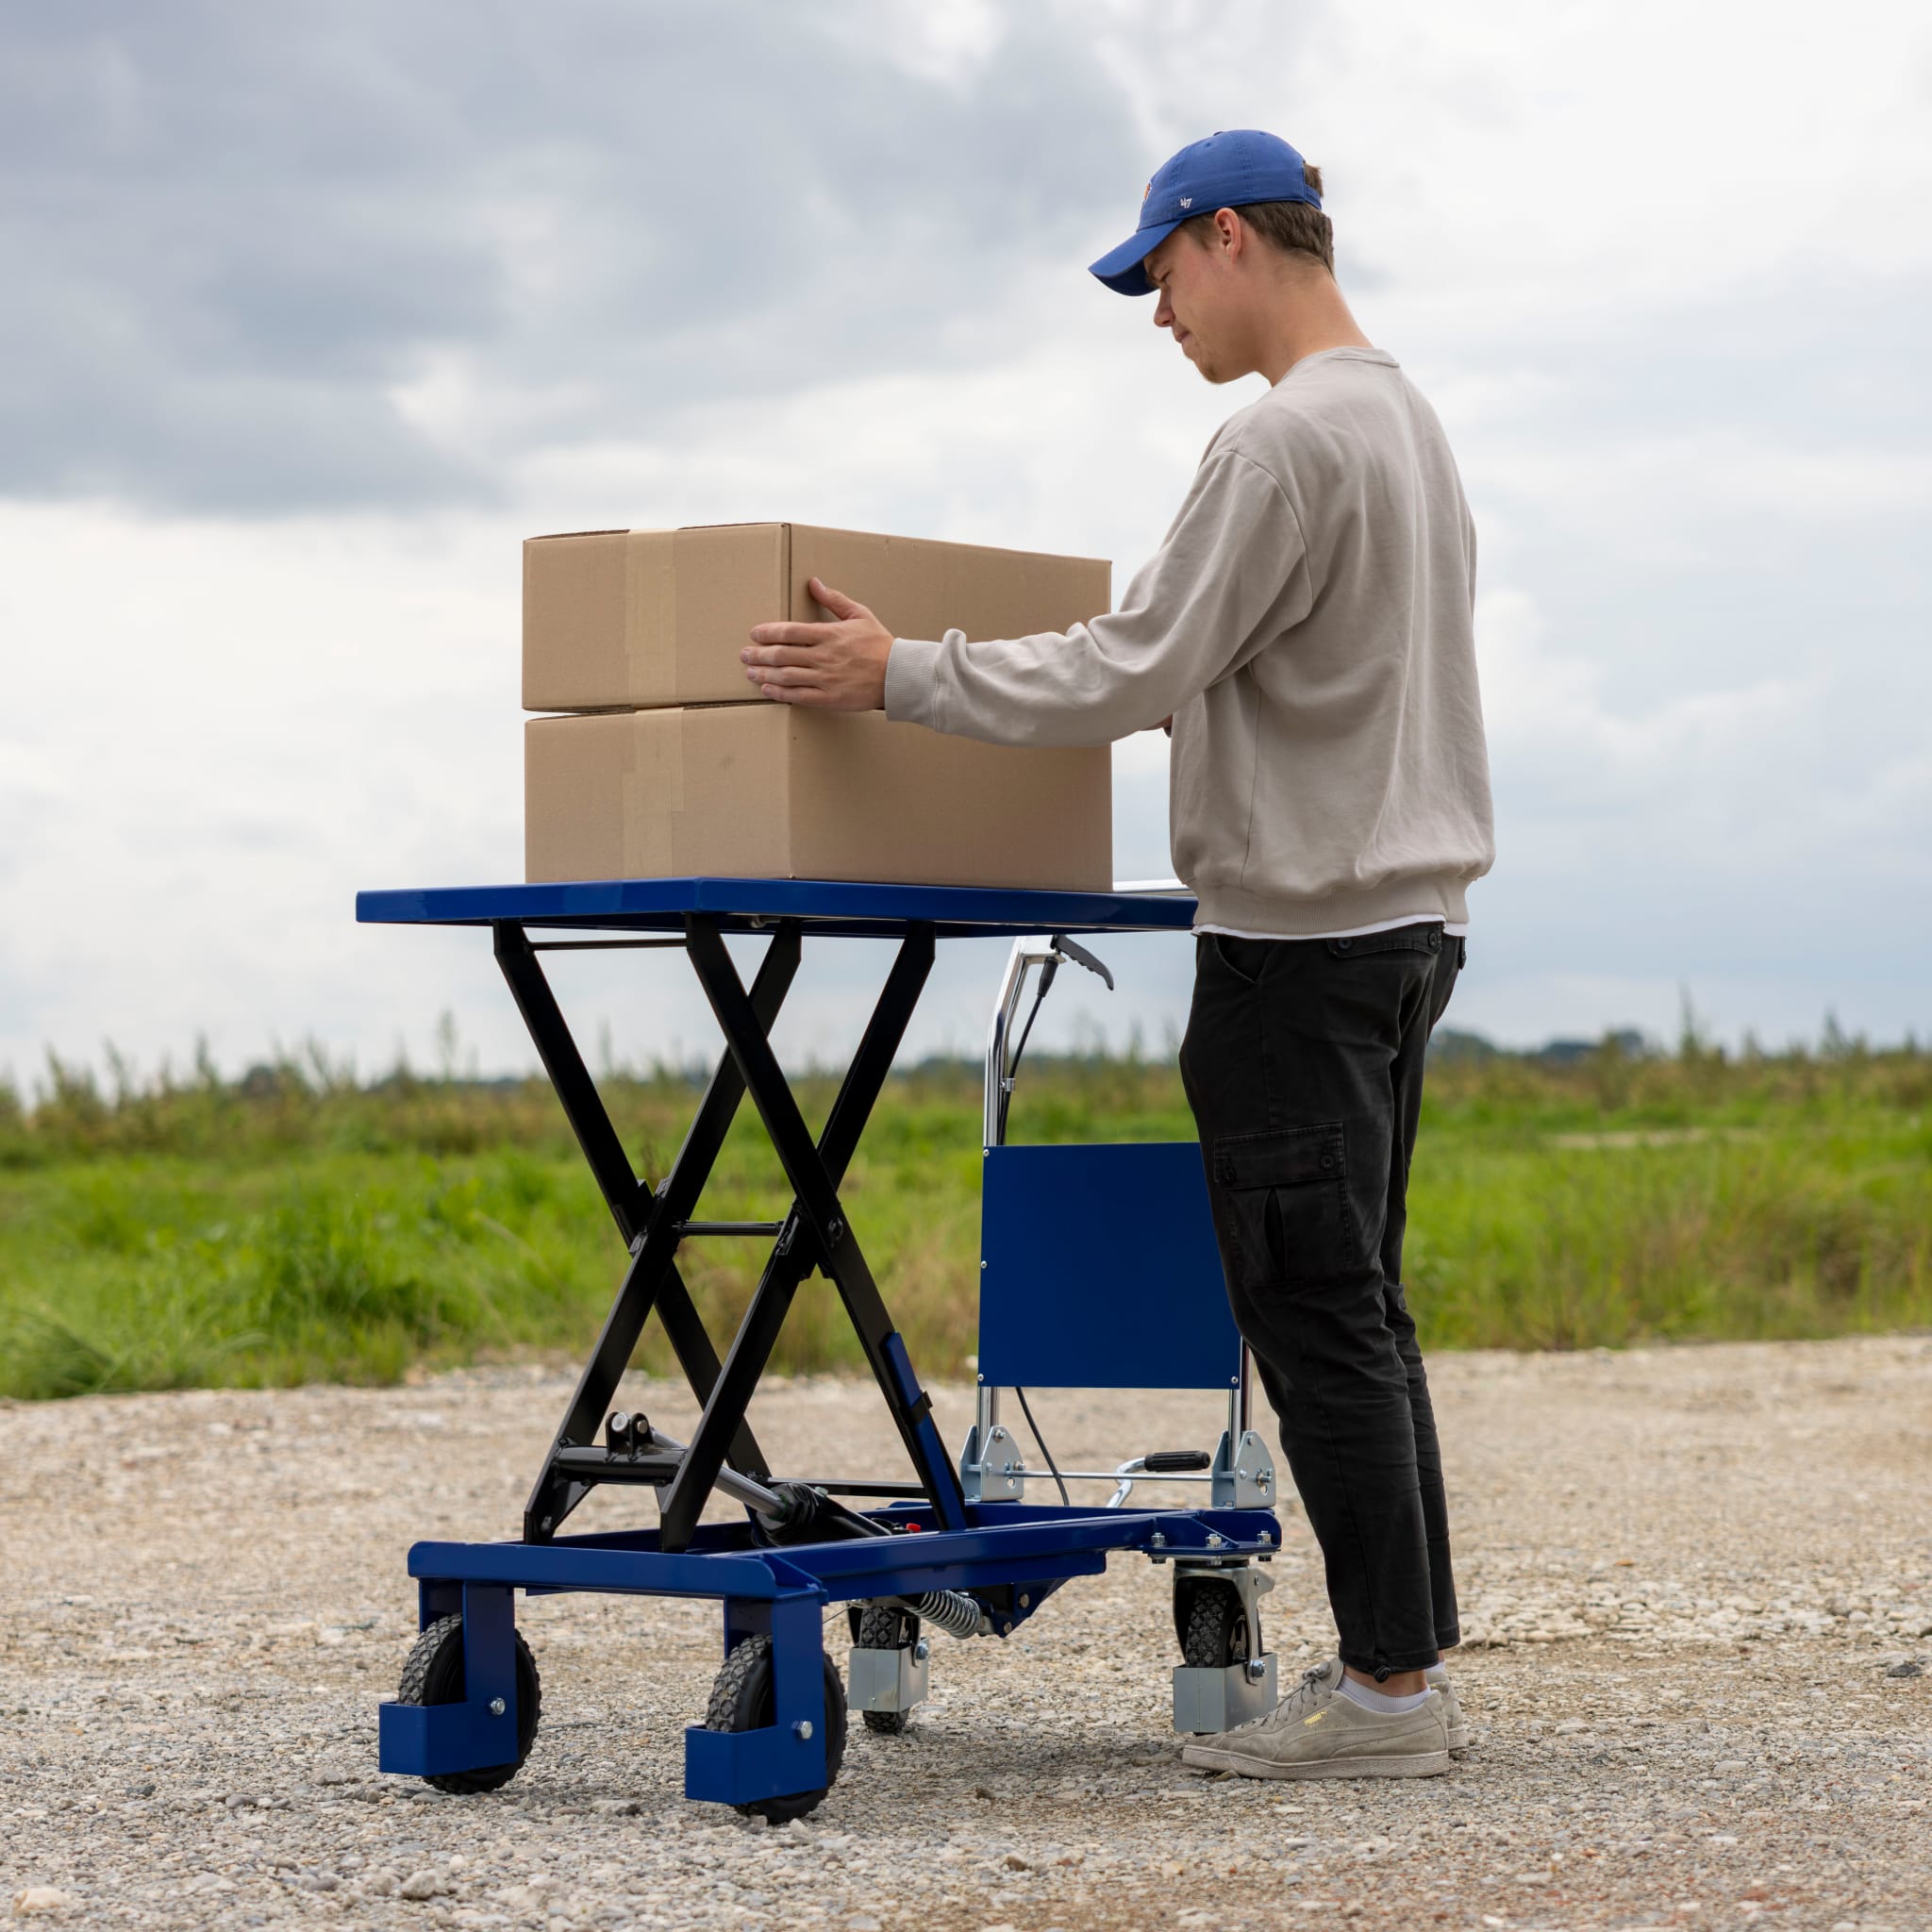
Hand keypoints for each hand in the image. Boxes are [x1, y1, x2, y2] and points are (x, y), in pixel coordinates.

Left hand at [741, 577, 892, 709]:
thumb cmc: (880, 644)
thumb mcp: (860, 614)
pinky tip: (767, 689)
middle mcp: (823, 657)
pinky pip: (798, 696)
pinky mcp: (829, 698)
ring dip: (764, 674)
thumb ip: (834, 599)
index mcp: (829, 634)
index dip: (768, 632)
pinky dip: (779, 693)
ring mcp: (825, 679)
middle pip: (782, 654)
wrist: (898, 675)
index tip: (755, 633)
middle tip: (744, 654)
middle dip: (759, 654)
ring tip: (750, 672)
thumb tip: (814, 583)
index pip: (790, 632)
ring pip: (786, 676)